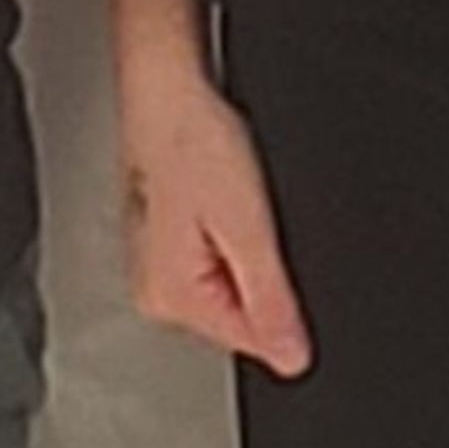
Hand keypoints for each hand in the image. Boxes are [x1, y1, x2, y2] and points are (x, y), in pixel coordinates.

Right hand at [122, 60, 312, 374]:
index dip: (284, 308)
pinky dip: (233, 233)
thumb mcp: (248, 227)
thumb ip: (271, 300)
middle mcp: (155, 292)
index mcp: (170, 299)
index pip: (250, 339)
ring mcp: (157, 265)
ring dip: (247, 251)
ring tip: (236, 201)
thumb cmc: (194, 142)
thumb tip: (293, 359)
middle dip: (263, 274)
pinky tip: (227, 198)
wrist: (168, 88)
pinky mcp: (167, 238)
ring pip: (230, 283)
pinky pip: (216, 257)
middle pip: (239, 313)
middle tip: (253, 218)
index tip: (285, 259)